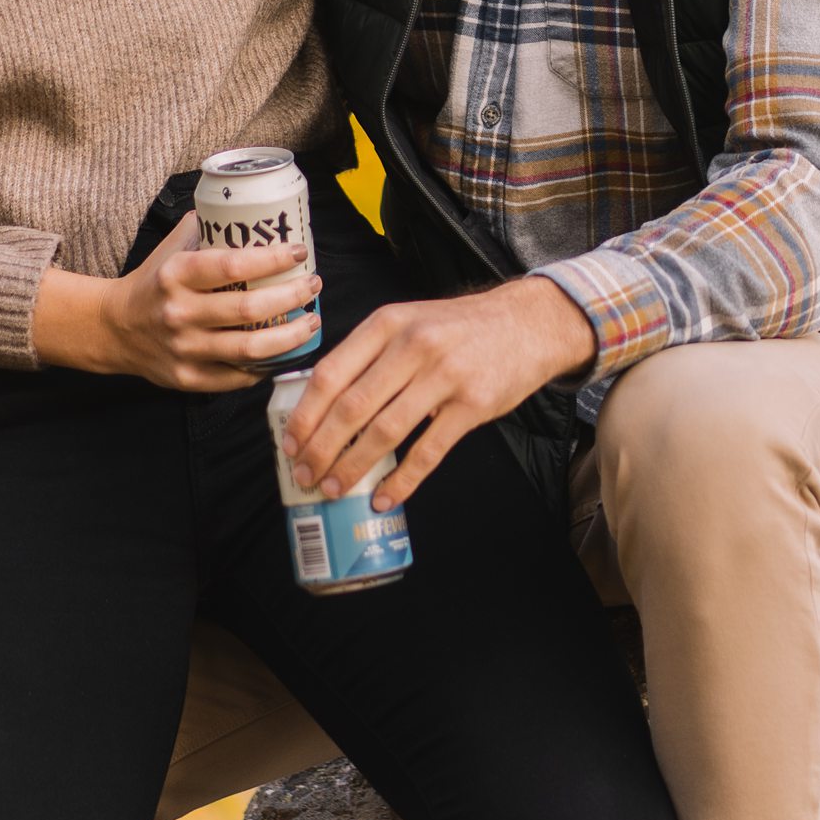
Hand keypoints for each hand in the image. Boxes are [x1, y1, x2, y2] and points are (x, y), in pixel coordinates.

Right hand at [30, 212, 322, 390]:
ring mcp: (183, 349)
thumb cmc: (154, 282)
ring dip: (290, 336)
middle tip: (313, 285)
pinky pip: (237, 376)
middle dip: (292, 297)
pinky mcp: (188, 379)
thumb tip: (251, 204)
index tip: (299, 252)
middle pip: (249, 310)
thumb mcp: (172, 248)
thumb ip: (207, 226)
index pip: (232, 266)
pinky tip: (285, 351)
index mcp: (176, 274)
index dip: (272, 259)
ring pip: (249, 349)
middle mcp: (179, 313)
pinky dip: (267, 365)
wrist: (114, 328)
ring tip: (311, 321)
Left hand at [280, 276, 594, 509]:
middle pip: (351, 408)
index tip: (291, 444)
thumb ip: (370, 354)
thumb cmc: (459, 328)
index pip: (331, 374)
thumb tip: (321, 406)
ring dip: (353, 468)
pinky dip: (402, 481)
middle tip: (305, 476)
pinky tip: (384, 499)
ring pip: (384, 432)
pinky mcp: (473, 404)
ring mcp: (445, 375)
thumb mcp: (409, 321)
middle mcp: (413, 345)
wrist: (528, 323)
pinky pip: (428, 452)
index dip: (305, 416)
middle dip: (321, 450)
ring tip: (334, 490)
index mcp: (387, 324)